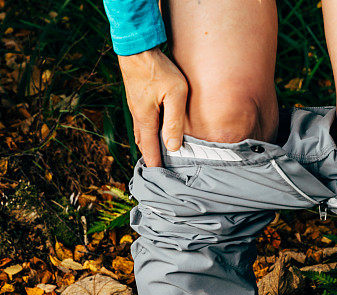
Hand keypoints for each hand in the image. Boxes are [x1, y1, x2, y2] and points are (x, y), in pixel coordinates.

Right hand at [118, 47, 187, 166]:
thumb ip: (174, 121)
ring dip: (148, 147)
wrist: (136, 46)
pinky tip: (155, 133)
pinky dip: (147, 134)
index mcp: (146, 120)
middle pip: (143, 145)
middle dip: (150, 159)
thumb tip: (173, 146)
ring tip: (157, 156)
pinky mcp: (137, 99)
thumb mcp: (174, 94)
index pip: (150, 150)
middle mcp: (138, 117)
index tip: (160, 180)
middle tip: (159, 172)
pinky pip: (142, 123)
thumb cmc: (158, 68)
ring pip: (141, 134)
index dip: (155, 166)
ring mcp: (136, 108)